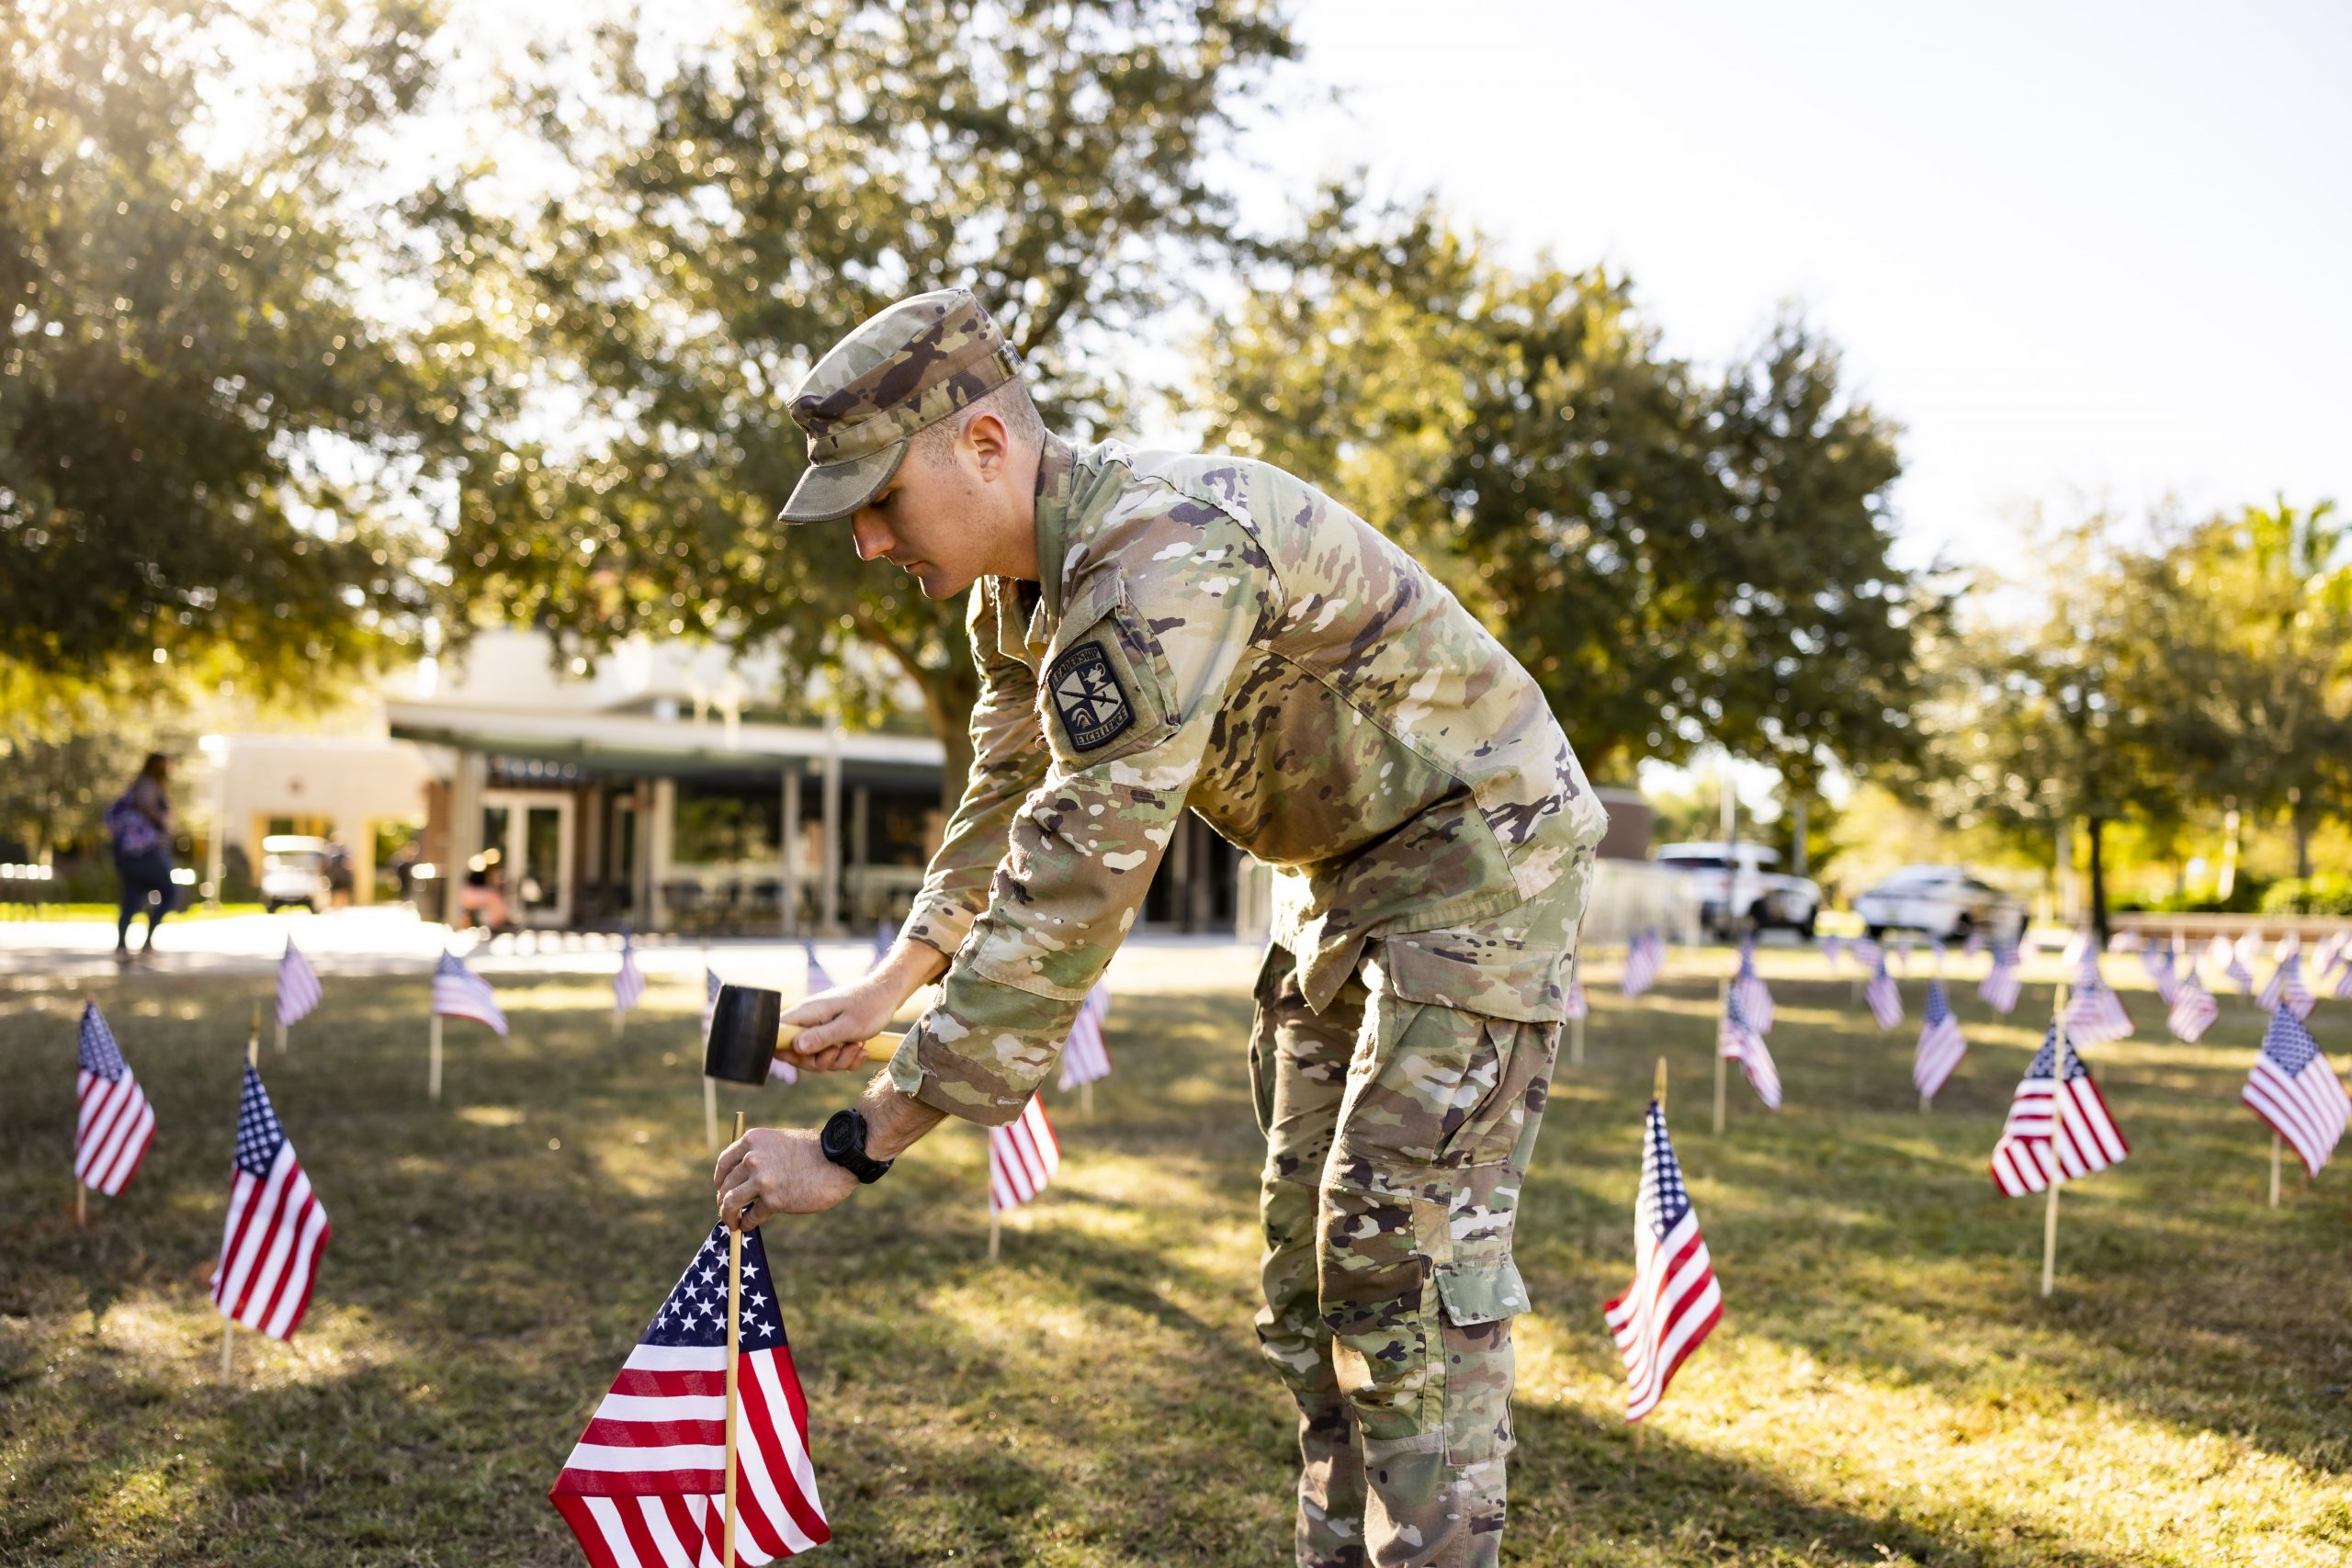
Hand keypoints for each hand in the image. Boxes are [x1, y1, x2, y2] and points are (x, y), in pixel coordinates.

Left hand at [714, 1126, 855, 1227]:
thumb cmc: (815, 1151)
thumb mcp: (782, 1141)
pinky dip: (747, 1223)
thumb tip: (746, 1178)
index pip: (725, 1161)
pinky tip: (748, 1226)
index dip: (720, 1177)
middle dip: (723, 1200)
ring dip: (727, 1216)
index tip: (720, 1187)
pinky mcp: (773, 1200)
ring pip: (731, 1202)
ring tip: (731, 1223)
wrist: (839, 1160)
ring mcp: (762, 1180)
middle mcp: (753, 1159)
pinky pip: (752, 1215)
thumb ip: (763, 1154)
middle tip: (725, 1209)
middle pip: (726, 1184)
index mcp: (754, 1140)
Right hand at [776, 976, 902, 1072]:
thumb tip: (796, 1048)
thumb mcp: (848, 1026)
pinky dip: (847, 1058)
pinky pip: (831, 1056)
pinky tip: (861, 1049)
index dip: (784, 1051)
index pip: (777, 1033)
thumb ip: (821, 1037)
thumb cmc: (870, 1006)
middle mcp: (808, 1021)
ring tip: (858, 1046)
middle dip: (821, 1061)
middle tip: (841, 1052)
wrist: (888, 994)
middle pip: (798, 1054)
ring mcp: (819, 1028)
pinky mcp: (830, 1034)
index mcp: (806, 1013)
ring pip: (817, 1058)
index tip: (807, 1057)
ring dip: (839, 1060)